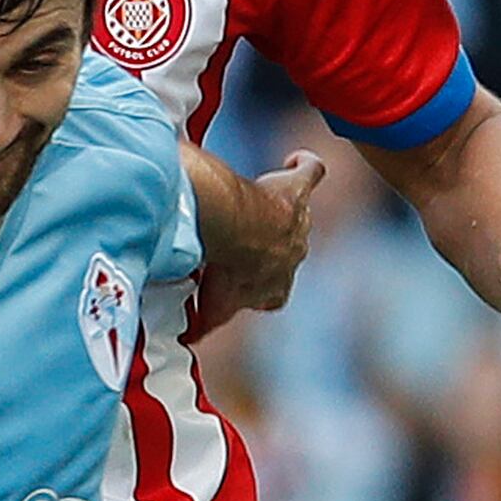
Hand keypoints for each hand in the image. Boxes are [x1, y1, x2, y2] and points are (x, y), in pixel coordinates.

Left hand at [191, 144, 322, 318]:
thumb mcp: (216, 302)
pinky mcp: (298, 192)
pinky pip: (311, 173)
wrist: (241, 233)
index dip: (258, 288)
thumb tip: (188, 340)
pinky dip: (305, 166)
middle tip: (244, 238)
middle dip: (269, 247)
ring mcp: (299, 224)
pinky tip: (295, 160)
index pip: (272, 294)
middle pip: (286, 254)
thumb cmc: (228, 266)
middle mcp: (293, 257)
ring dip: (282, 211)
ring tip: (265, 198)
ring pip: (297, 219)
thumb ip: (206, 319)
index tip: (240, 281)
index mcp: (275, 289)